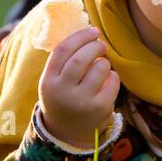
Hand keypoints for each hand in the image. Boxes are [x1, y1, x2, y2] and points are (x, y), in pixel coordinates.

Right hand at [38, 25, 120, 149]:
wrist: (67, 132)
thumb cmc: (63, 96)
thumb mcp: (54, 80)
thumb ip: (64, 60)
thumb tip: (85, 28)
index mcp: (48, 81)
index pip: (62, 50)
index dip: (80, 36)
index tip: (92, 30)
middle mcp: (63, 92)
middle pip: (81, 58)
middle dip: (95, 46)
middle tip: (101, 44)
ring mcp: (82, 101)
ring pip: (100, 68)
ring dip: (104, 61)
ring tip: (101, 65)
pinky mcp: (100, 107)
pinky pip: (113, 80)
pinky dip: (113, 75)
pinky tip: (107, 80)